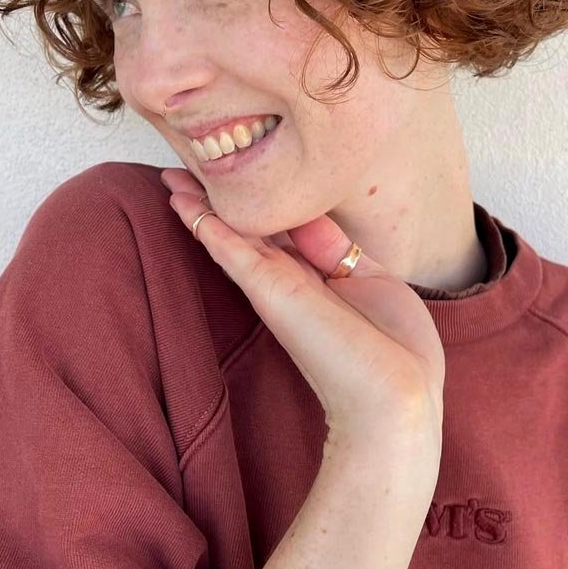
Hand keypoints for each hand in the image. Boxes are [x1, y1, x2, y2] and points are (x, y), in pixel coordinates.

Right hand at [159, 167, 444, 452]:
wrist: (396, 398)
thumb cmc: (397, 349)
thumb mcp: (374, 279)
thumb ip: (337, 249)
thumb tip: (305, 218)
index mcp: (317, 278)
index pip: (278, 231)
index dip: (257, 202)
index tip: (241, 178)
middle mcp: (290, 281)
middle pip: (246, 230)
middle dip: (216, 201)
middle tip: (181, 171)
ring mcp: (276, 286)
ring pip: (230, 235)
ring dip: (199, 206)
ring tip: (169, 177)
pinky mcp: (270, 290)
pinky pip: (230, 249)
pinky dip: (204, 223)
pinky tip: (180, 201)